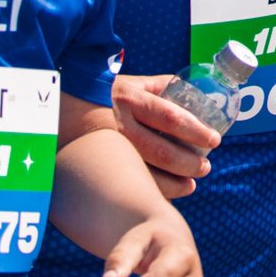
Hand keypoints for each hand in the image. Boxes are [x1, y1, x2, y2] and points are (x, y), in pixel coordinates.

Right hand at [108, 75, 217, 198]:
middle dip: (189, 163)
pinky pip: (131, 183)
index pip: (169, 117)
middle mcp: (118, 125)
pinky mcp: (100, 166)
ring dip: (174, 182)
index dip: (195, 131)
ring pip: (147, 172)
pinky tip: (167, 193)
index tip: (215, 140)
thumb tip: (194, 91)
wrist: (60, 109)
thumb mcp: (130, 83)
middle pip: (161, 151)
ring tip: (191, 183)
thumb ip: (159, 86)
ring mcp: (108, 148)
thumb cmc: (104, 95)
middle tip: (205, 167)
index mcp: (130, 98)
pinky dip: (153, 191)